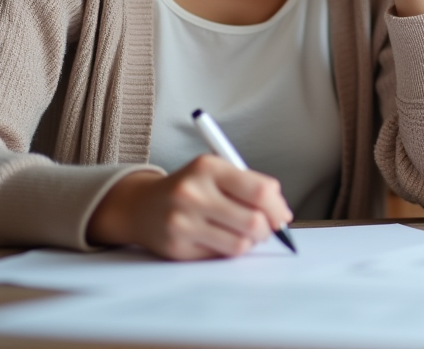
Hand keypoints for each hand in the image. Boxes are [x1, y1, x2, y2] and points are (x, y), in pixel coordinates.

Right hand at [86, 156, 292, 259]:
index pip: (260, 191)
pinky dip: (227, 250)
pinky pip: (220, 257)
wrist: (141, 206)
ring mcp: (182, 222)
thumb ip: (250, 187)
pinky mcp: (177, 248)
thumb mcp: (217, 172)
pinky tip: (218, 239)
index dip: (278, 208)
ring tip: (242, 233)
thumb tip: (283, 216)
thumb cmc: (191, 187)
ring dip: (249, 242)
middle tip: (264, 228)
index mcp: (208, 167)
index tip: (282, 215)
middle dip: (267, 230)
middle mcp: (192, 193)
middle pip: (254, 222)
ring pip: (240, 244)